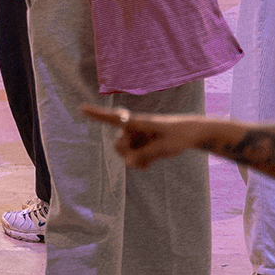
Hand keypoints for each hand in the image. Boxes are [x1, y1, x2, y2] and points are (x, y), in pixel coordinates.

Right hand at [80, 104, 207, 170]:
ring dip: (133, 161)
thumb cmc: (179, 136)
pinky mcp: (142, 143)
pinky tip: (147, 167)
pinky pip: (132, 156)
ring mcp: (137, 136)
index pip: (114, 118)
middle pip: (118, 144)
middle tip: (141, 164)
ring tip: (147, 166)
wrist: (193, 134)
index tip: (82, 108)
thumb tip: (128, 163)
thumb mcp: (164, 148)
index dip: (97, 114)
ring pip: (125, 152)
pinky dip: (137, 162)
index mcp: (138, 122)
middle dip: (126, 155)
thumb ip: (144, 156)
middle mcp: (134, 128)